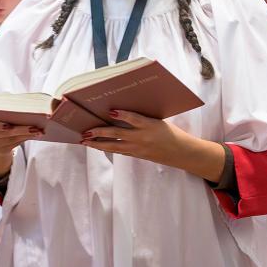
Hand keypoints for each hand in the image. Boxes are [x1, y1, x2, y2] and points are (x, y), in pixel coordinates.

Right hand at [0, 120, 41, 176]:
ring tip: (38, 130)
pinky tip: (37, 133)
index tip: (7, 125)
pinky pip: (17, 143)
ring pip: (13, 139)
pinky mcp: (3, 149)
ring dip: (27, 134)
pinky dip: (27, 137)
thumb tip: (12, 97)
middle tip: (33, 126)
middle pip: (5, 133)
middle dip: (20, 129)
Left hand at [80, 110, 225, 181]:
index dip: (122, 115)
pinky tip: (97, 146)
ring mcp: (138, 148)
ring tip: (85, 140)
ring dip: (98, 144)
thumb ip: (141, 117)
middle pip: (118, 135)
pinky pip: (119, 151)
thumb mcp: (158, 121)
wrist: (180, 152)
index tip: (111, 111)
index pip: (134, 119)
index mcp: (149, 125)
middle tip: (86, 131)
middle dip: (100, 133)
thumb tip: (121, 111)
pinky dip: (107, 148)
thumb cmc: (170, 133)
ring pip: (114, 146)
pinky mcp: (137, 155)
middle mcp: (142, 138)